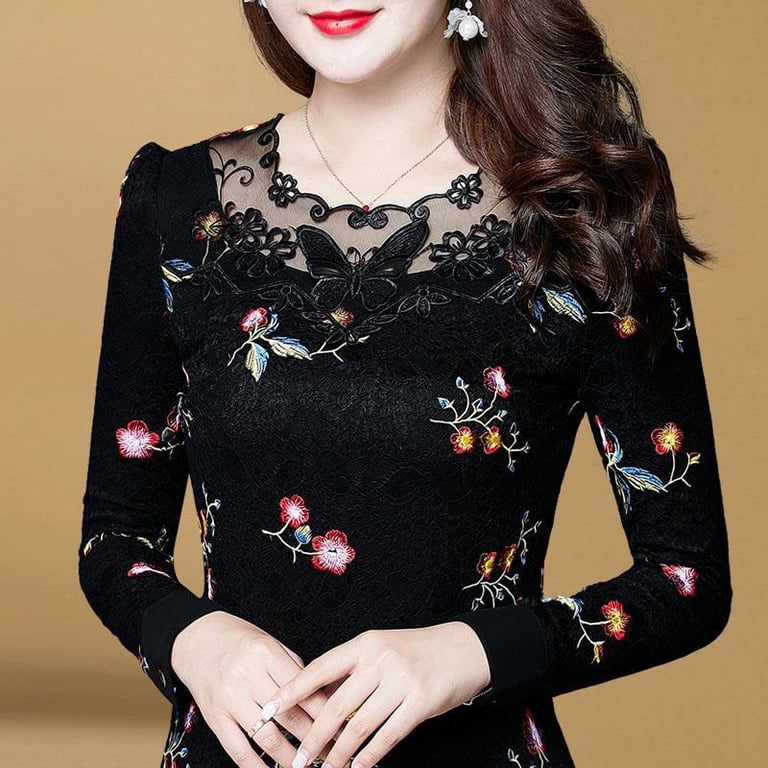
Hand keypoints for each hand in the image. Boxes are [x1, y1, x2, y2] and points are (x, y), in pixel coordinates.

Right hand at [171, 611, 339, 767]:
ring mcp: (229, 699)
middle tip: (332, 752)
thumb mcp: (270, 643)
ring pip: (267, 738)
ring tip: (308, 767)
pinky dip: (256, 767)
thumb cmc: (239, 640)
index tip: (343, 727)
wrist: (197, 639)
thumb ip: (293, 669)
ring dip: (290, 758)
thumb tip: (321, 697)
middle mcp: (247, 677)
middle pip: (289, 717)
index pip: (304, 690)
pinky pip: (238, 749)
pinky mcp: (214, 717)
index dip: (326, 714)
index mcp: (267, 654)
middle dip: (314, 739)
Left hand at [256, 621, 491, 767]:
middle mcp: (379, 659)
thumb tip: (316, 700)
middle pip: (335, 706)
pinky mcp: (420, 702)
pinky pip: (387, 736)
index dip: (292, 691)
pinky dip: (369, 756)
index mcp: (365, 644)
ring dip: (339, 755)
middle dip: (313, 738)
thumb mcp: (381, 648)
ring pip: (358, 727)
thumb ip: (352, 670)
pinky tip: (358, 767)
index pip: (319, 668)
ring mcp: (401, 680)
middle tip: (297, 760)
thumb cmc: (416, 651)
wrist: (464, 649)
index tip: (268, 710)